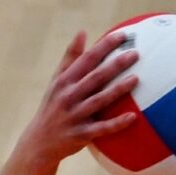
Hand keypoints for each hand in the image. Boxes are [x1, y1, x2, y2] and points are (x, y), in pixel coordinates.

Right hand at [17, 30, 140, 165]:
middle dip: (115, 65)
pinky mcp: (81, 135)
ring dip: (117, 90)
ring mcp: (74, 116)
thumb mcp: (56, 81)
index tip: (122, 35)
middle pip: (95, 77)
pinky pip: (102, 129)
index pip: (86, 59)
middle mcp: (68, 97)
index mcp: (64, 81)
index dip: (104, 46)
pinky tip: (133, 117)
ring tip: (136, 79)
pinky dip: (116, 123)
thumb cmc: (52, 107)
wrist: (39, 143)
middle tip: (135, 54)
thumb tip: (82, 31)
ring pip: (99, 101)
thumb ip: (70, 58)